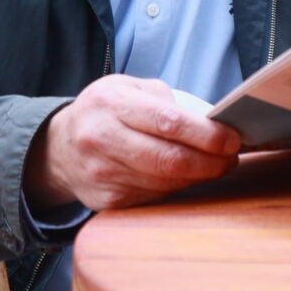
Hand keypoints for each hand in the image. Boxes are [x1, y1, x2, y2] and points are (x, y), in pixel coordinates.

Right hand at [24, 75, 240, 211]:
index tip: (232, 139)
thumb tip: (209, 122)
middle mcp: (102, 139)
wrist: (58, 148)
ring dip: (198, 177)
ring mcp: (103, 175)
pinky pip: (154, 197)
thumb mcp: (127, 88)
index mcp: (110, 103)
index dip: (206, 134)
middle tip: (231, 157)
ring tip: (215, 165)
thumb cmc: (103, 112)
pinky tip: (187, 177)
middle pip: (169, 160)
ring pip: (165, 183)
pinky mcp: (107, 202)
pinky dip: (177, 189)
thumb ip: (164, 100)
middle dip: (210, 162)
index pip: (168, 123)